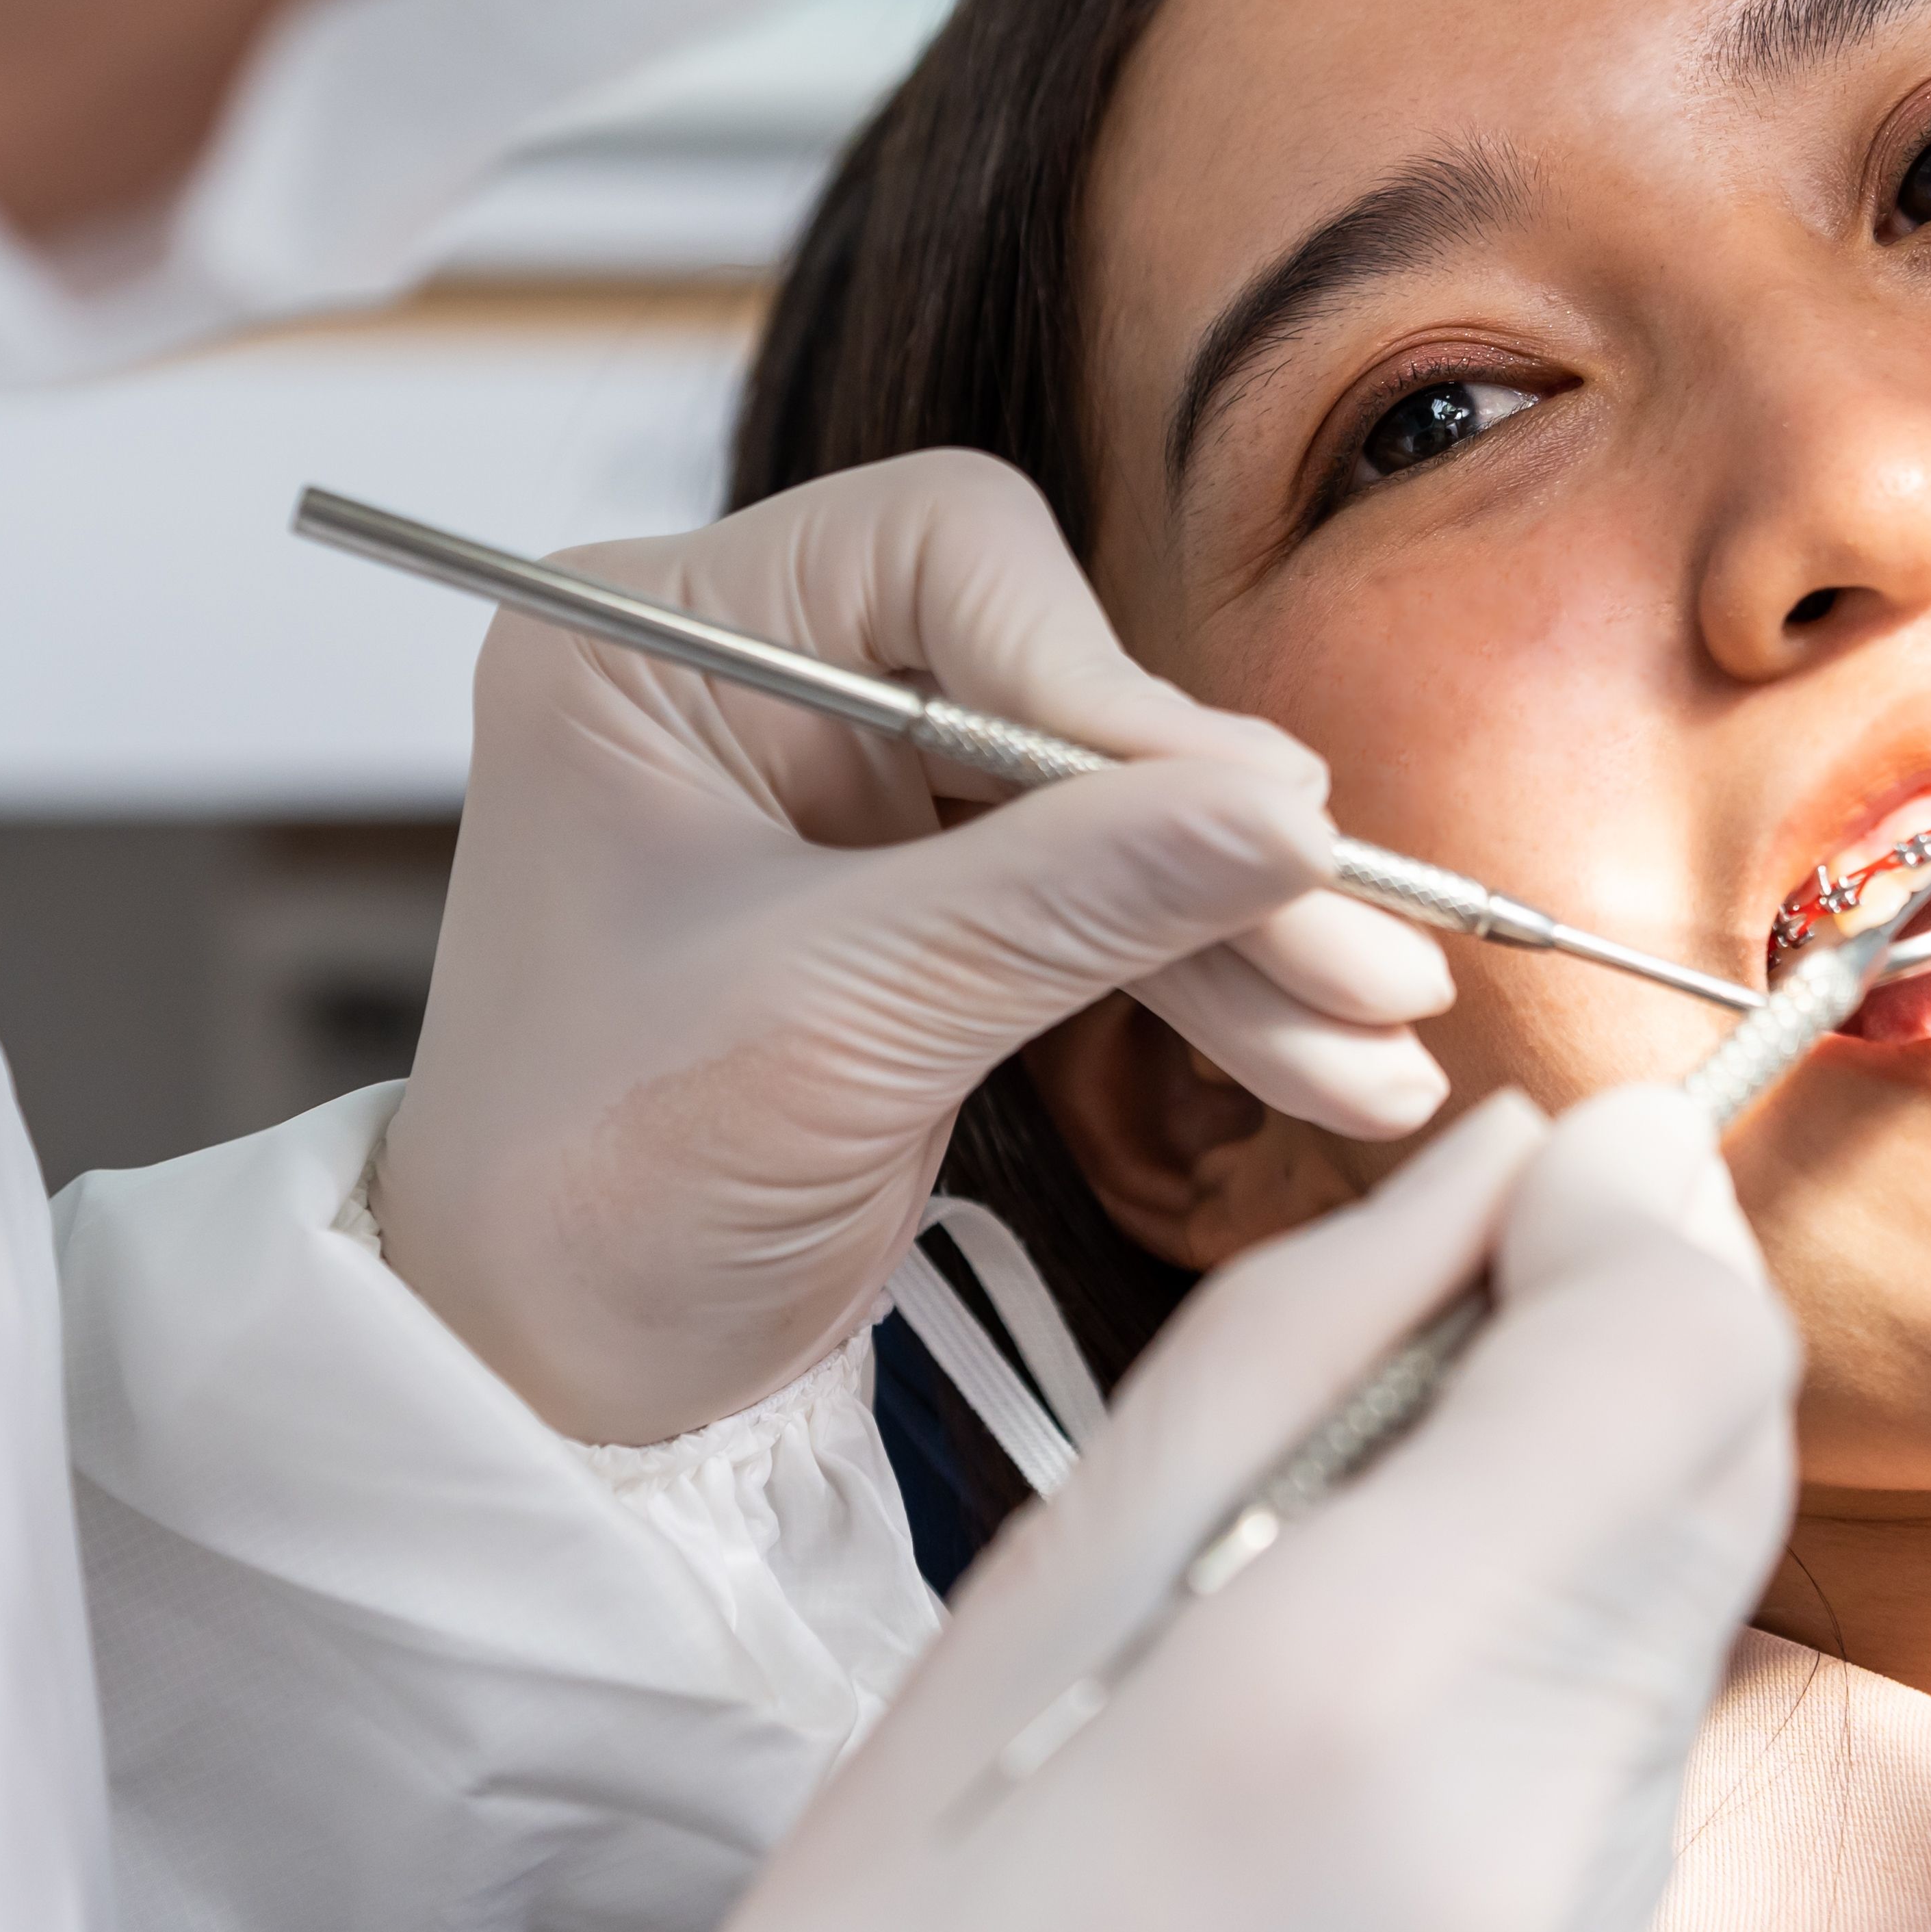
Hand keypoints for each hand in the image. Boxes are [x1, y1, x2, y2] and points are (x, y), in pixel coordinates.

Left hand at [374, 449, 1455, 1443]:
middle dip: (1208, 826)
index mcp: (656, 640)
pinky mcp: (917, 900)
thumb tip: (1292, 812)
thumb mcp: (835, 1028)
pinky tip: (1331, 1062)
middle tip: (1369, 935)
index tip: (1243, 811)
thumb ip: (1066, 901)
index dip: (1097, 672)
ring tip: (1384, 1032)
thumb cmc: (594, 1190)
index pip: (939, 551)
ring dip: (1246, 923)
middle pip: (1048, 675)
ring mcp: (842, 790)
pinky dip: (1210, 983)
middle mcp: (752, 679)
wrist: (546, 1380)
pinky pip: (1099, 903)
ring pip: (1099, 803)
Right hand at [659, 1086, 1797, 1931]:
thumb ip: (1308, 1340)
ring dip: (1572, 1500)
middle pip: (1725, 1457)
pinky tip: (1370, 1701)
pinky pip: (1639, 1737)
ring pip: (1692, 1591)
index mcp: (1367, 1693)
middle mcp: (1544, 1835)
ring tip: (1337, 1557)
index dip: (1634, 1216)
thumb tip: (1525, 1160)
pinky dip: (1546, 1649)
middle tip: (1427, 1326)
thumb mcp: (1038, 1585)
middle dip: (1615, 1330)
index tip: (1530, 1184)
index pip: (1683, 1353)